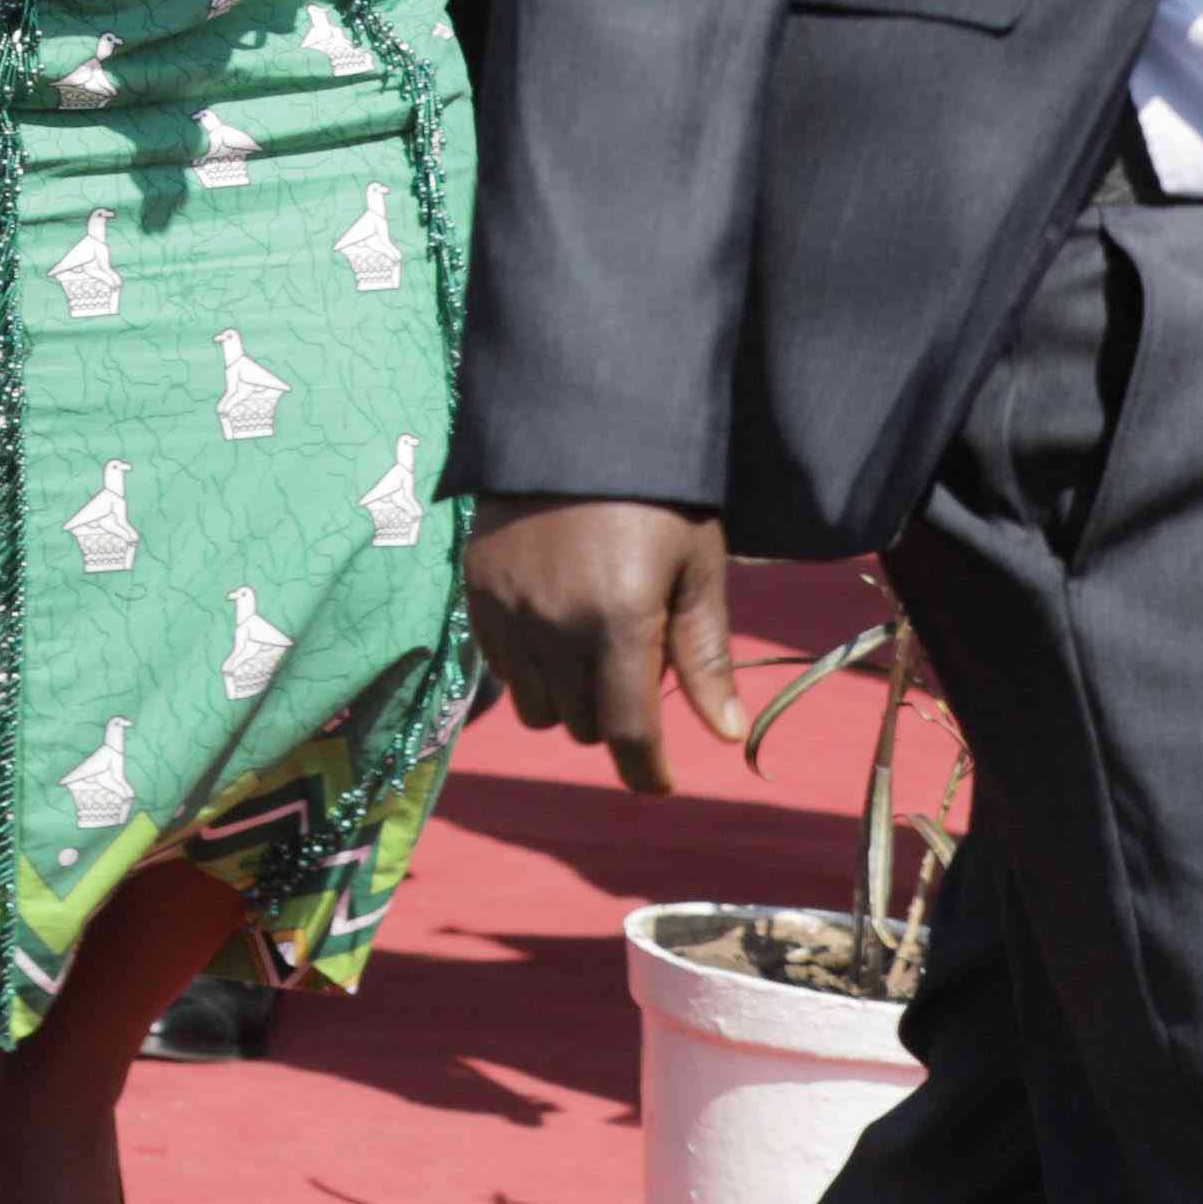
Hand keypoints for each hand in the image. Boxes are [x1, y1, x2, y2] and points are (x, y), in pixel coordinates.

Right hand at [462, 494, 745, 795]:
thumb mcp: (698, 567)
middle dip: (614, 716)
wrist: (577, 421)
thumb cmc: (658, 495)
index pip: (627, 731)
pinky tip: (553, 630)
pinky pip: (500, 670)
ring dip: (569, 699)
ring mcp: (507, 609)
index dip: (646, 770)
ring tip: (592, 653)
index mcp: (618, 620)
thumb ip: (705, 655)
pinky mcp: (475, 592)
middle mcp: (554, 625)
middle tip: (637, 673)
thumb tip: (727, 736)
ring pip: (537, 708)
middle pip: (582, 726)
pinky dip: (530, 669)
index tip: (661, 782)